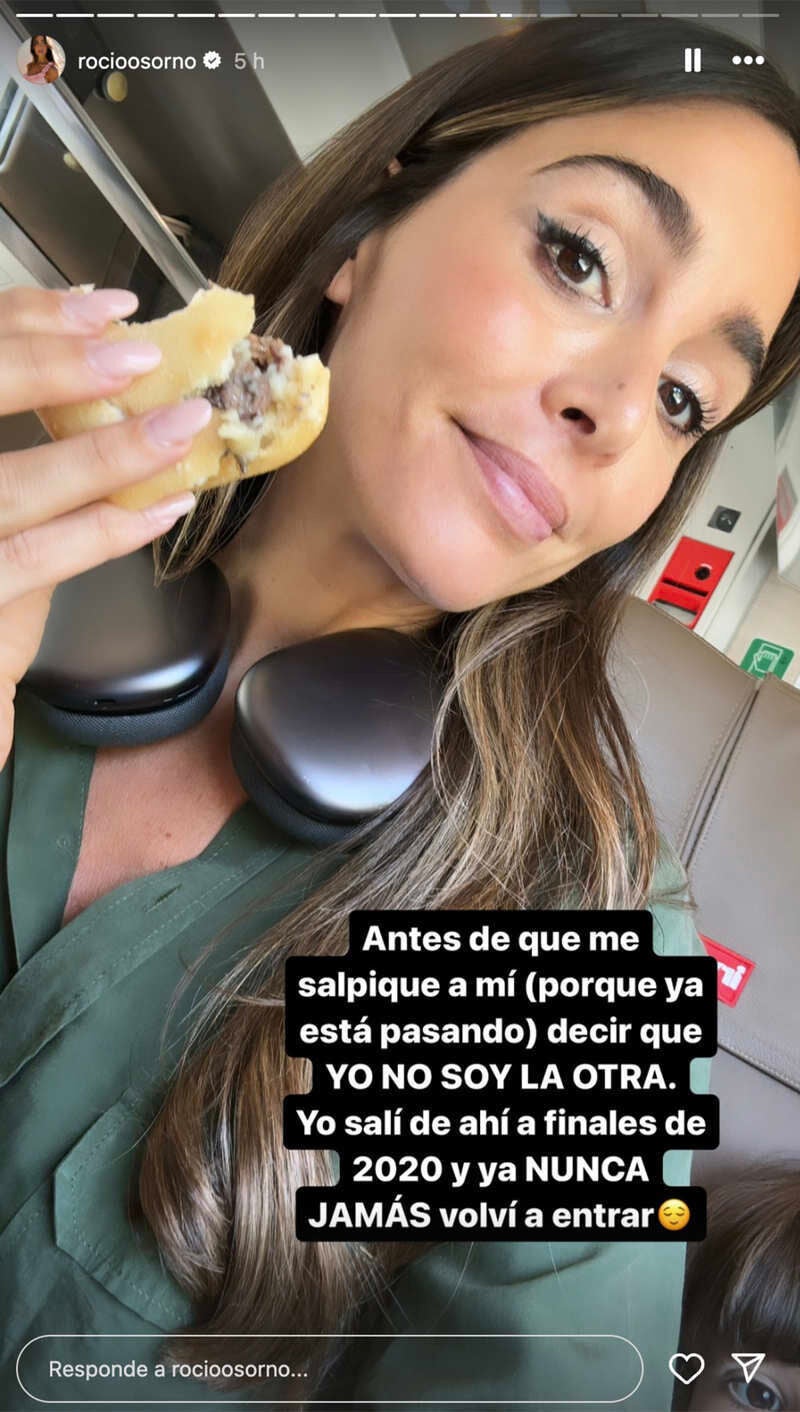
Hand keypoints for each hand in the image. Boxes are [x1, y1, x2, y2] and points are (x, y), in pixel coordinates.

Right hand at [0, 284, 212, 773]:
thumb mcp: (8, 503)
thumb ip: (33, 451)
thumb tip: (107, 386)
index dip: (22, 323)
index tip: (95, 307)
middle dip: (48, 364)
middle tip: (138, 350)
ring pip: (11, 489)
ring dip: (102, 454)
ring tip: (182, 427)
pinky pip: (34, 559)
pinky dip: (100, 531)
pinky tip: (161, 509)